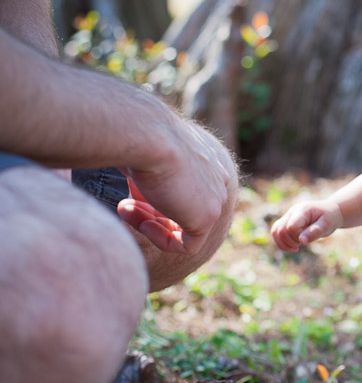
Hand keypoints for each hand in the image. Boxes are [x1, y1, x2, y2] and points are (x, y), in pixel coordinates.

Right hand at [117, 122, 233, 254]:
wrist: (148, 137)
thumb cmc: (139, 138)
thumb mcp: (144, 154)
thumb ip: (150, 171)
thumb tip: (134, 179)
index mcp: (206, 162)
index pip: (184, 189)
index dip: (153, 194)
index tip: (129, 188)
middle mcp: (216, 179)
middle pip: (184, 207)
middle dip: (151, 209)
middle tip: (125, 204)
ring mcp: (215, 198)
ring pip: (184, 226)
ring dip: (150, 223)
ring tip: (125, 210)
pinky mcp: (208, 217)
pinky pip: (188, 245)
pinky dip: (162, 240)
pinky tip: (144, 224)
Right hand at [271, 198, 344, 250]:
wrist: (330, 212)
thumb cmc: (330, 218)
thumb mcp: (327, 225)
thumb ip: (314, 232)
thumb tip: (302, 241)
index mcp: (303, 211)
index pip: (291, 227)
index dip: (297, 237)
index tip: (307, 240)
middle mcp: (292, 212)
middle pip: (281, 230)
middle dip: (291, 241)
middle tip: (305, 243)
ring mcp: (288, 216)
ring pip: (276, 231)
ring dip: (284, 243)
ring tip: (296, 247)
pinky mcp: (287, 222)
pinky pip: (276, 232)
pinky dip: (281, 242)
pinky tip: (293, 247)